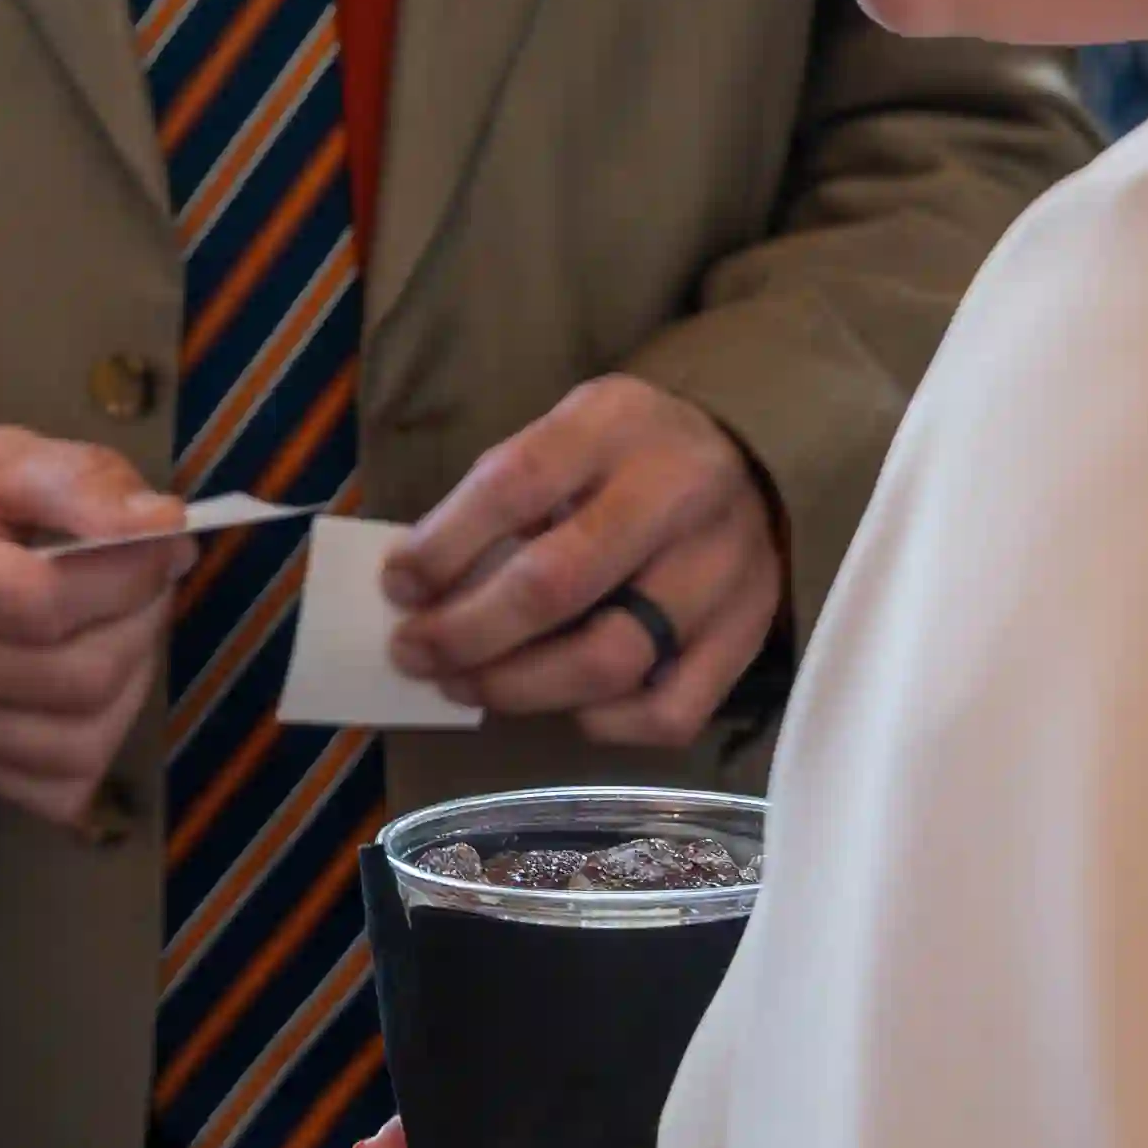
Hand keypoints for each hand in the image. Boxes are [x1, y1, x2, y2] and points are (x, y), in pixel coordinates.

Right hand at [0, 422, 189, 831]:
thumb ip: (81, 481)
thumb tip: (167, 525)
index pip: (41, 602)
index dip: (127, 573)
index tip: (163, 537)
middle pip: (75, 678)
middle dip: (142, 620)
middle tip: (148, 575)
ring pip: (81, 743)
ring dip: (134, 681)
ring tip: (121, 623)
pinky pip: (61, 789)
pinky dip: (101, 737)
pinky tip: (92, 681)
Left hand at [384, 376, 777, 745]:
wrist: (749, 462)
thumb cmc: (625, 456)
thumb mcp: (566, 435)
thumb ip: (501, 498)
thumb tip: (419, 588)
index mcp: (617, 424)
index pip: (515, 485)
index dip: (443, 546)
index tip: (398, 586)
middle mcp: (680, 491)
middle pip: (557, 584)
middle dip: (467, 632)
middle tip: (416, 654)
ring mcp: (724, 569)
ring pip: (610, 658)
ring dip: (519, 687)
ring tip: (467, 685)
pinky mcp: (749, 634)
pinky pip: (670, 711)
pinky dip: (604, 723)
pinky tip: (565, 706)